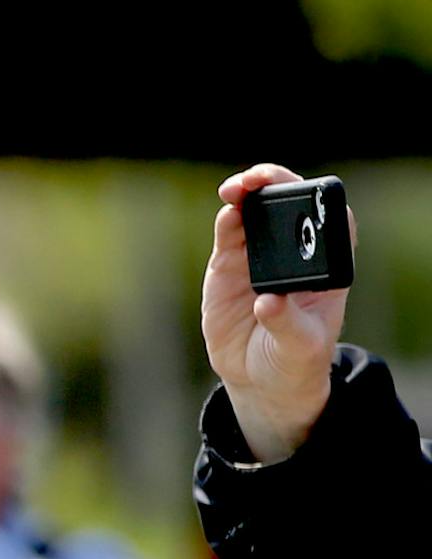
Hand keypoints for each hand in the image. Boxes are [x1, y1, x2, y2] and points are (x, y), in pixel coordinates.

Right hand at [203, 163, 351, 461]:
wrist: (257, 377)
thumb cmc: (292, 361)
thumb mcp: (300, 348)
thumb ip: (286, 325)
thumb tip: (266, 302)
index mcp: (325, 267)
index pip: (330, 219)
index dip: (320, 199)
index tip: (307, 192)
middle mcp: (293, 254)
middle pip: (289, 202)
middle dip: (275, 183)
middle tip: (258, 181)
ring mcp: (259, 255)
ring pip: (255, 209)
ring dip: (246, 192)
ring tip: (236, 191)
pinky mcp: (228, 264)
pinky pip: (228, 230)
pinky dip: (227, 216)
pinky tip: (227, 211)